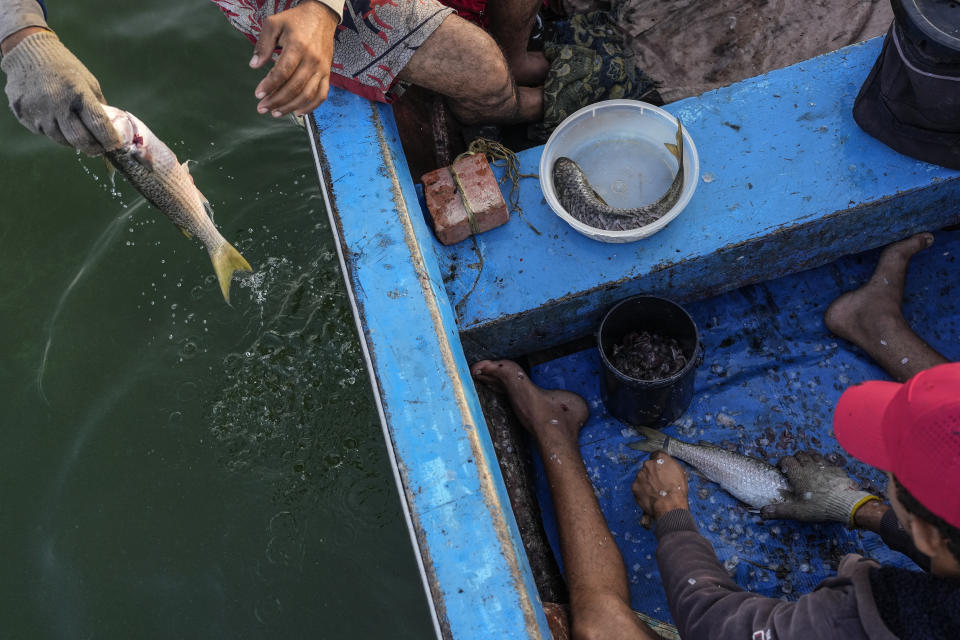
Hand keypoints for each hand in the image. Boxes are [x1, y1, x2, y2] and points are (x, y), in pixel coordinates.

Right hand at [1, 31, 120, 154]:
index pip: (98, 124)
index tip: (116, 145)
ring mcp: (38, 111)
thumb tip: (109, 131)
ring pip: (62, 140)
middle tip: (101, 149)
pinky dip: (54, 131)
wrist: (27, 52)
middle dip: (94, 148)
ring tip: (79, 134)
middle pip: (80, 139)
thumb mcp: (88, 81)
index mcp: (77, 92)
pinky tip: (56, 119)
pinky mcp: (24, 115)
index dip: (109, 139)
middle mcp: (56, 103)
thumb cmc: (64, 67)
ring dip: (74, 141)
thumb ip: (98, 106)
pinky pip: (44, 132)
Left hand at [250, 1, 338, 116]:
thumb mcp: (273, 24)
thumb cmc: (295, 21)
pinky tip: (298, 112)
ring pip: (307, 94)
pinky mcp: (327, 73)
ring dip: (290, 107)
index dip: (269, 86)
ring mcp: (321, 68)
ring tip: (275, 112)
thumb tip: (254, 65)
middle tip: (262, 107)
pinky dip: (311, 107)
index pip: (282, 72)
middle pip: (294, 87)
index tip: (258, 94)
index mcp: (297, 46)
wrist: (320, 16)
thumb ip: (263, 45)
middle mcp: (312, 59)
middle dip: (276, 101)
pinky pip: (322, 95)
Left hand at [632, 451, 689, 523]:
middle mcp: (648, 464)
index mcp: (660, 459)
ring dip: (646, 481)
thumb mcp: (681, 473)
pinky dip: (642, 490)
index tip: (660, 467)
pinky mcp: (634, 486)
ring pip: (642, 476)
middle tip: (658, 482)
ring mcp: (640, 475)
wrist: (670, 505)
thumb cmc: (678, 490)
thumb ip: (671, 465)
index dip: (659, 462)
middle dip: (652, 472)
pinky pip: (638, 486)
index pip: (656, 455)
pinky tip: (649, 495)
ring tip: (654, 491)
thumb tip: (668, 465)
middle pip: (648, 466)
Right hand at [760, 451, 878, 524]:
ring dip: (809, 457)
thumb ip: (780, 511)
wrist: (846, 503)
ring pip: (814, 455)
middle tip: (795, 467)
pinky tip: (824, 472)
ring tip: (808, 465)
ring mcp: (824, 466)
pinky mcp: (837, 469)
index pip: (787, 460)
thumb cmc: (819, 506)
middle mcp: (810, 466)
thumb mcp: (797, 512)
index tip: (782, 469)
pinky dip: (823, 464)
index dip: (782, 462)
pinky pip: (827, 462)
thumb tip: (762, 512)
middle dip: (795, 458)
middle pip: (800, 454)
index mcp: (798, 474)